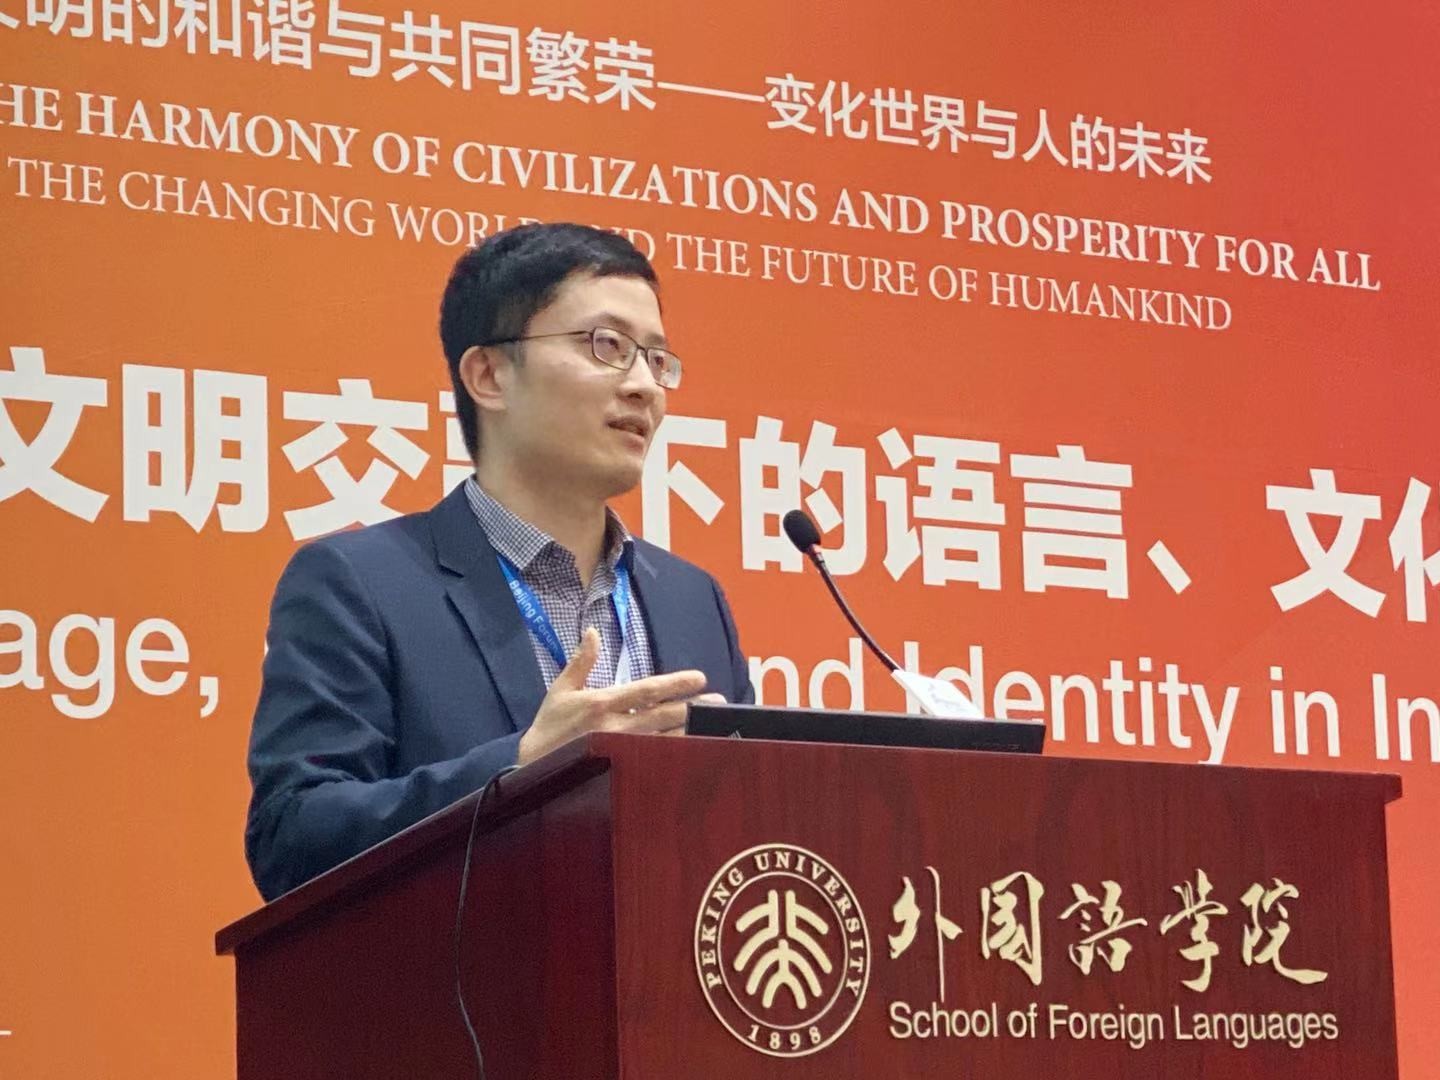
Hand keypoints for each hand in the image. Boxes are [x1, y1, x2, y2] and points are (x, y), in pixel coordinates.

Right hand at [516, 628, 717, 765]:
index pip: (646, 690)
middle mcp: (614, 726)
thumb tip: (593, 632)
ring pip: (661, 740)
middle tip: (719, 701)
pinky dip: (673, 754)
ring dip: (689, 731)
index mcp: (602, 702)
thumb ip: (581, 661)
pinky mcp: (619, 767)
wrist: (530, 766)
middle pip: (661, 715)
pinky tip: (693, 750)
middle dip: (691, 708)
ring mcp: (618, 749)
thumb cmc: (550, 724)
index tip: (699, 678)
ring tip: (714, 724)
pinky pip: (652, 760)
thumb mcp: (561, 689)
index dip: (675, 684)